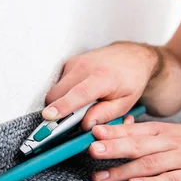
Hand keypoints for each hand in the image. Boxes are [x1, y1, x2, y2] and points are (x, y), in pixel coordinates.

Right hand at [43, 42, 158, 129]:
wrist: (131, 56)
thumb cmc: (130, 80)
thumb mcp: (125, 103)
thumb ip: (105, 114)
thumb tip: (85, 125)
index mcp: (103, 78)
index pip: (79, 93)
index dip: (63, 106)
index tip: (49, 116)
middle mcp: (85, 67)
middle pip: (58, 94)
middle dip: (59, 110)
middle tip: (73, 120)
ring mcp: (75, 62)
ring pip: (56, 90)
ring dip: (63, 102)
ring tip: (83, 104)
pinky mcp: (70, 62)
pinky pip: (59, 84)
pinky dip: (66, 93)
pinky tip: (82, 93)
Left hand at [88, 119, 180, 180]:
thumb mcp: (171, 133)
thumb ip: (144, 134)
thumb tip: (112, 132)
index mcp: (162, 131)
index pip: (134, 130)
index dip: (113, 131)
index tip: (92, 133)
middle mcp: (171, 142)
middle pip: (139, 144)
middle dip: (114, 147)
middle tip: (92, 150)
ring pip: (150, 163)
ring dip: (124, 170)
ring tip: (101, 177)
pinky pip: (171, 179)